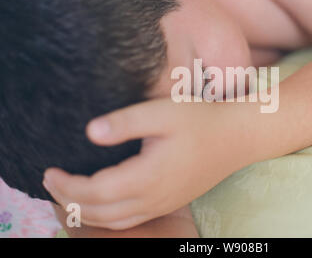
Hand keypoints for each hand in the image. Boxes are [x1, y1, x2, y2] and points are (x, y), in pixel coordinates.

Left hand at [43, 99, 256, 229]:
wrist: (237, 137)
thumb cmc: (201, 120)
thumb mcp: (162, 112)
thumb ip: (125, 122)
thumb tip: (90, 131)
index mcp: (148, 175)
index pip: (95, 192)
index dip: (67, 185)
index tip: (49, 170)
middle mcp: (154, 197)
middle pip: (101, 213)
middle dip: (69, 201)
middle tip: (51, 182)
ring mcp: (164, 202)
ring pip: (115, 221)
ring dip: (87, 213)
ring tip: (68, 196)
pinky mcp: (171, 201)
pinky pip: (131, 220)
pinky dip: (108, 218)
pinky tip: (102, 204)